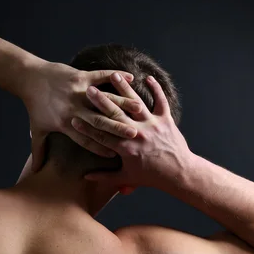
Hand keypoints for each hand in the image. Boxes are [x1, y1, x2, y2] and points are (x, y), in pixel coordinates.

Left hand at [22, 61, 137, 170]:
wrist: (29, 79)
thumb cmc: (34, 107)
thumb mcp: (37, 130)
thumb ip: (39, 151)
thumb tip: (37, 171)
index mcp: (65, 124)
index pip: (85, 139)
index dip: (100, 148)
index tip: (115, 156)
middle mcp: (73, 108)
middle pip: (98, 121)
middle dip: (117, 128)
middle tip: (135, 135)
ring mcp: (77, 91)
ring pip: (104, 99)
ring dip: (122, 103)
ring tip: (139, 109)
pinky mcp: (80, 75)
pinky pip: (101, 75)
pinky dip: (116, 76)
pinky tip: (132, 78)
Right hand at [70, 73, 191, 191]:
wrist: (179, 174)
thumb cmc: (152, 177)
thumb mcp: (127, 178)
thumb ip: (105, 177)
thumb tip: (86, 177)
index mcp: (126, 148)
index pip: (102, 135)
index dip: (86, 127)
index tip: (73, 118)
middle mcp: (137, 133)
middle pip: (115, 114)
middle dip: (101, 101)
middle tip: (89, 90)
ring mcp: (152, 125)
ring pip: (136, 103)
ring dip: (124, 89)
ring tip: (113, 76)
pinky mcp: (166, 120)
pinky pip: (161, 101)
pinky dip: (156, 89)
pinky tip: (148, 78)